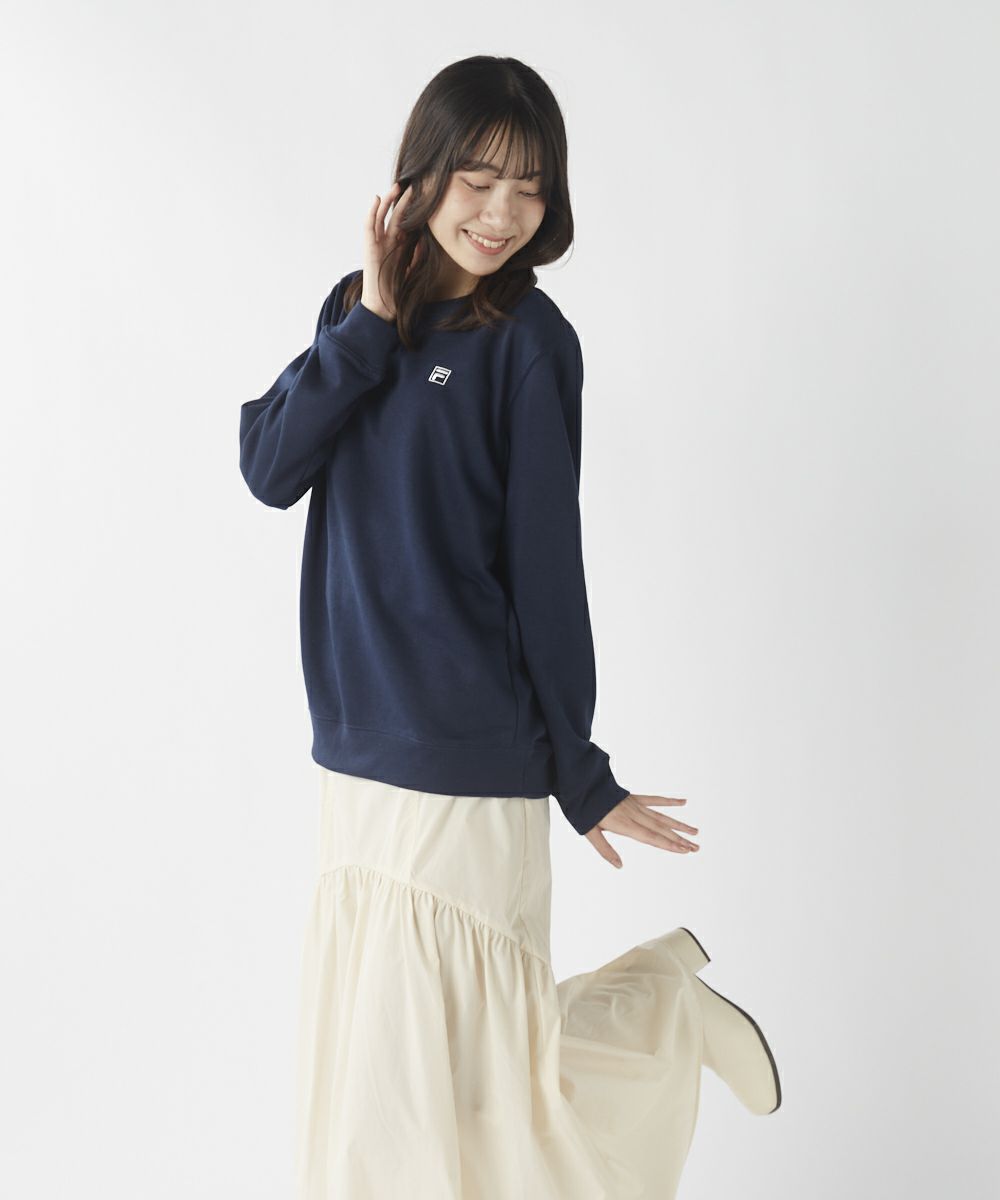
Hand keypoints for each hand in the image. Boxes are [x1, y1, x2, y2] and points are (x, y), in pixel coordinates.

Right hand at [361, 181, 414, 320]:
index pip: (406, 222)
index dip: (413, 209)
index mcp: (398, 246)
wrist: (384, 308)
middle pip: (395, 215)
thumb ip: (416, 255)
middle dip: (403, 200)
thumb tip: (425, 241)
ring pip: (382, 217)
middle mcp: (387, 242)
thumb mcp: (411, 270)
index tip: (424, 196)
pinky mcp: (369, 248)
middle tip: (414, 184)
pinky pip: (369, 227)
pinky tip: (378, 200)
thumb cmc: (396, 292)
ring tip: (397, 187)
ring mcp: (377, 244)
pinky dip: (372, 213)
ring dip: (389, 201)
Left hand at [584, 793, 699, 868]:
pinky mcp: (634, 798)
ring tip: (695, 832)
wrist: (580, 784)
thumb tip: (620, 866)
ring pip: (661, 816)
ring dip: (679, 825)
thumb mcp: (590, 833)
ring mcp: (635, 805)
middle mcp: (634, 815)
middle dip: (680, 839)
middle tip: (696, 847)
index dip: (669, 844)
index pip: (651, 837)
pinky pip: (654, 799)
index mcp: (624, 825)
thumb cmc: (584, 811)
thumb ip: (605, 850)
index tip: (685, 850)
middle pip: (661, 829)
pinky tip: (683, 801)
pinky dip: (669, 801)